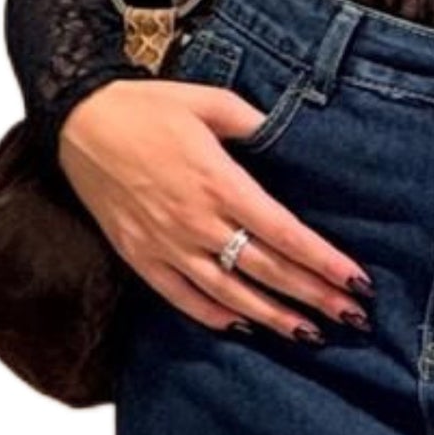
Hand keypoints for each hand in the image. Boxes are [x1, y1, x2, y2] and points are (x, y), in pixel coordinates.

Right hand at [56, 79, 372, 341]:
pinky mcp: (140, 257)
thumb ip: (252, 121)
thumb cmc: (146, 107)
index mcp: (219, 182)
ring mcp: (166, 244)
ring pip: (230, 293)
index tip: (355, 281)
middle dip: (314, 296)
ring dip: (273, 317)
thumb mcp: (207, 100)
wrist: (77, 122)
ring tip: (310, 334)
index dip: (323, 261)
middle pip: (267, 270)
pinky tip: (243, 327)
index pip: (285, 233)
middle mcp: (196, 221)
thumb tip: (286, 134)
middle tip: (353, 318)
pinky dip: (214, 316)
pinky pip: (182, 298)